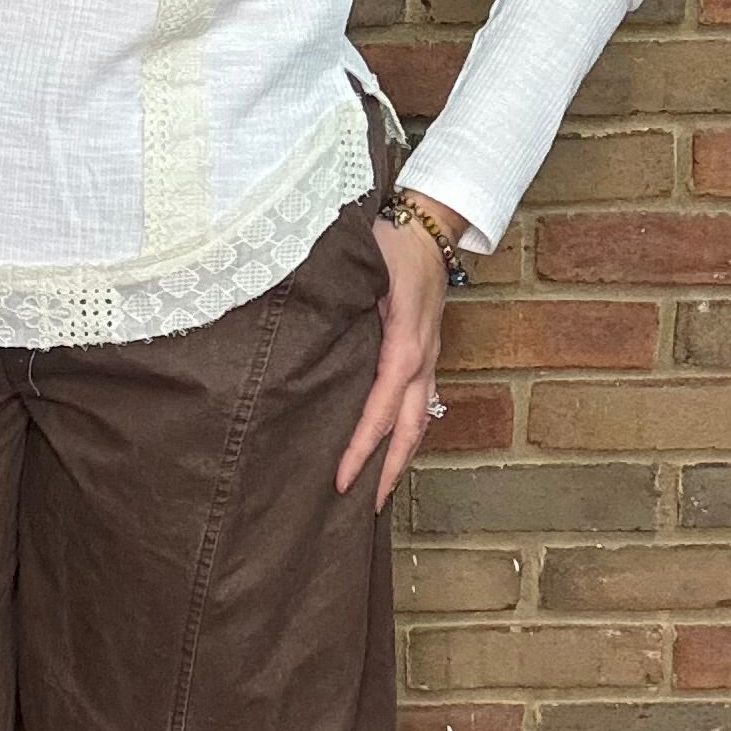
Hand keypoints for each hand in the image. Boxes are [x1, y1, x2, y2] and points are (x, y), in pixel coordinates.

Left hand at [334, 207, 457, 512]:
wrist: (428, 223)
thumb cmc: (389, 242)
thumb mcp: (362, 267)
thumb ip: (337, 303)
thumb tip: (301, 339)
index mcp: (404, 343)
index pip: (382, 408)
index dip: (361, 447)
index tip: (341, 479)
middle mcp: (422, 357)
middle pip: (410, 428)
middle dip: (388, 470)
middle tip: (362, 507)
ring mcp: (428, 357)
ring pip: (419, 420)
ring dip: (399, 457)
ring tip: (376, 490)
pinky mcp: (425, 352)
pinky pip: (418, 402)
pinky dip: (404, 431)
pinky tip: (385, 447)